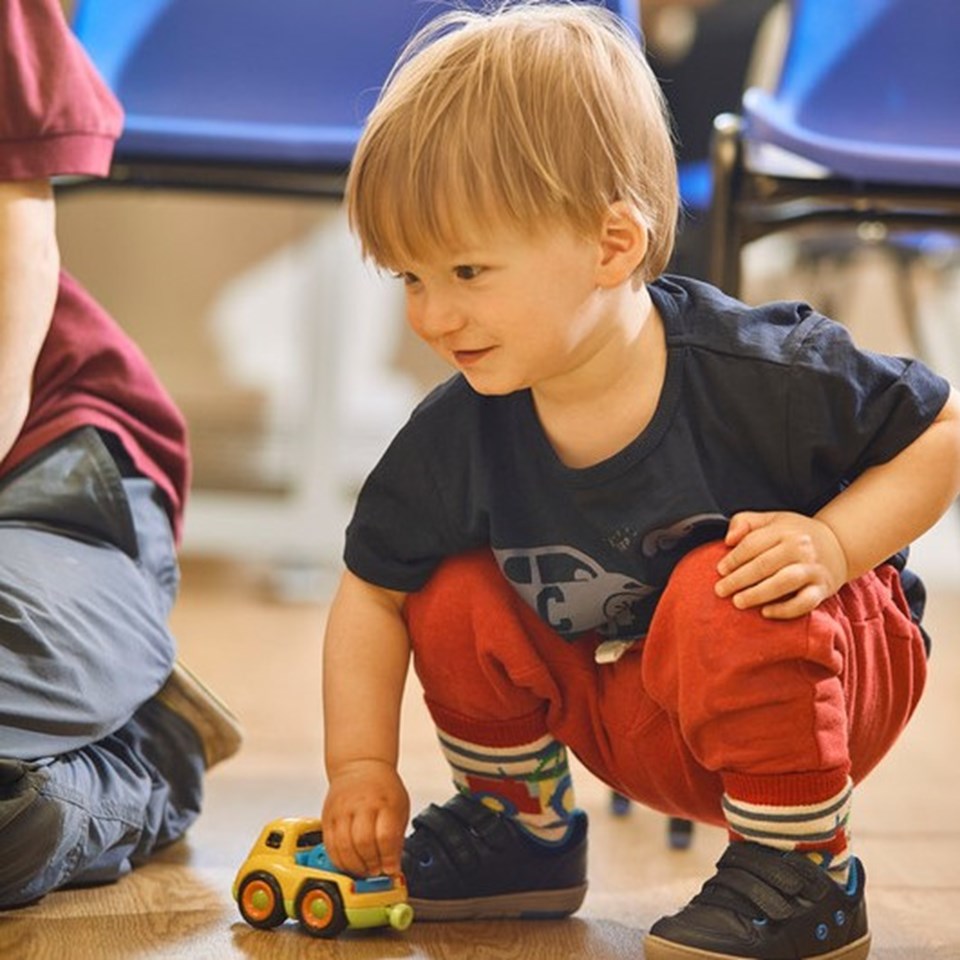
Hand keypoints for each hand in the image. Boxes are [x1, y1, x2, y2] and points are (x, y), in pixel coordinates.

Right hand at [322, 759, 409, 877]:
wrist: (360, 765)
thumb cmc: (383, 788)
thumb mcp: (400, 806)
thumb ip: (397, 836)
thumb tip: (393, 866)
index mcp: (384, 801)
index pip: (385, 836)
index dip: (388, 859)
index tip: (391, 869)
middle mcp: (361, 804)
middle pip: (362, 843)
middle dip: (371, 865)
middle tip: (377, 871)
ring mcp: (341, 810)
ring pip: (343, 848)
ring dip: (354, 866)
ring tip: (364, 870)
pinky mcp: (327, 817)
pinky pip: (329, 846)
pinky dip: (339, 861)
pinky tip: (350, 863)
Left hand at [714, 511, 848, 618]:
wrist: (839, 544)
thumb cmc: (797, 534)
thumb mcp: (771, 519)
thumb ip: (745, 522)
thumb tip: (728, 539)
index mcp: (785, 530)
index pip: (753, 544)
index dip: (733, 558)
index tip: (720, 570)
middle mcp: (801, 548)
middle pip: (764, 564)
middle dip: (739, 579)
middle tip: (720, 590)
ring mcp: (813, 569)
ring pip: (783, 583)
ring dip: (757, 594)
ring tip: (738, 602)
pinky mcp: (822, 589)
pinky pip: (804, 602)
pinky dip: (785, 609)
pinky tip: (766, 612)